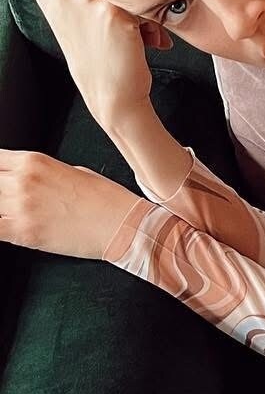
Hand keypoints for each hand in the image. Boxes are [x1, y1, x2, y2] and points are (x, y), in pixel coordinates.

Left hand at [0, 150, 135, 260]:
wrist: (123, 224)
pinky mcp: (23, 232)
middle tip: (7, 200)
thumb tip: (28, 182)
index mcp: (34, 161)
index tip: (1, 178)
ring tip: (10, 213)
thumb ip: (41, 174)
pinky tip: (6, 228)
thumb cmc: (105, 199)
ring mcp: (21, 207)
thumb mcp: (71, 171)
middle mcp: (23, 181)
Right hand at [31, 0, 170, 129]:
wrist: (113, 95)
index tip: (101, 22)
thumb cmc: (101, 57)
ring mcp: (87, 0)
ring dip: (141, 16)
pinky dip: (151, 24)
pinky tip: (146, 44)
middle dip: (127, 5)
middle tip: (126, 34)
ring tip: (138, 39)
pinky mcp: (112, 13)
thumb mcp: (81, 19)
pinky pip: (144, 5)